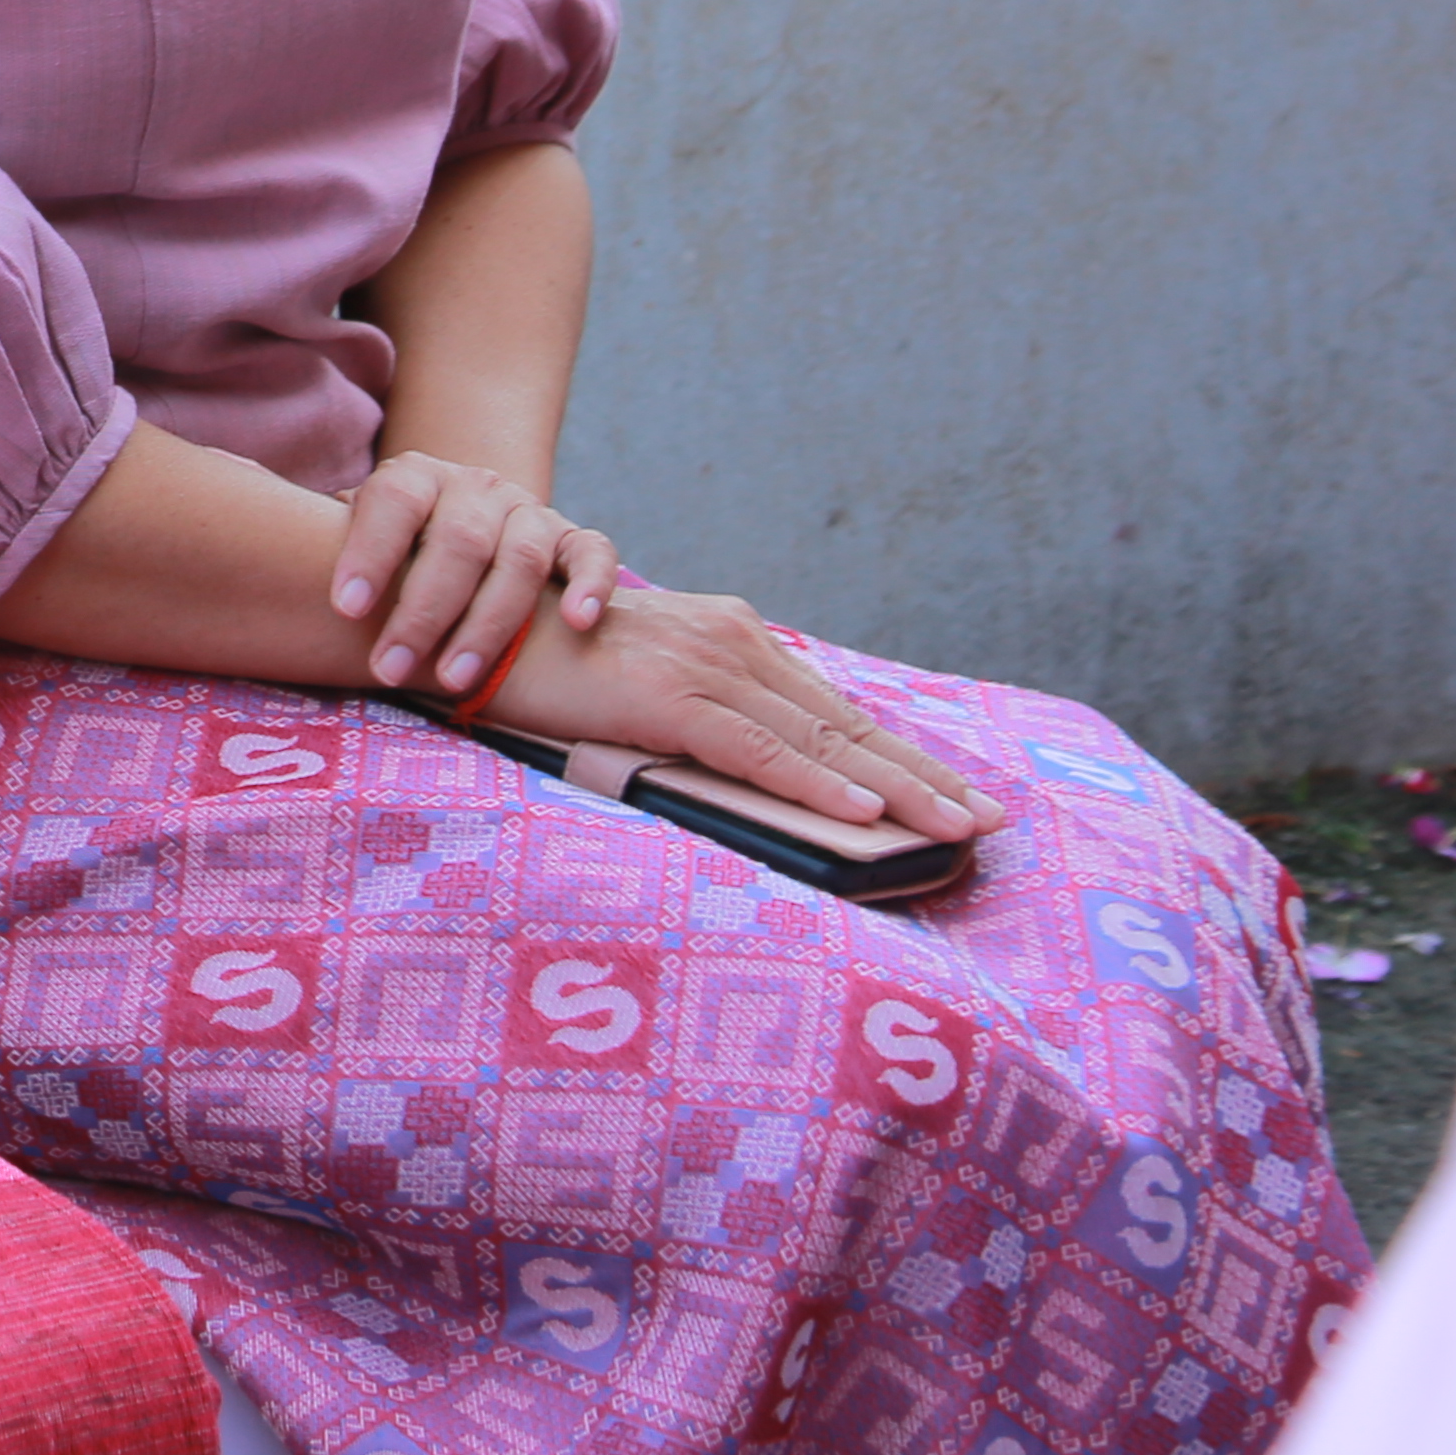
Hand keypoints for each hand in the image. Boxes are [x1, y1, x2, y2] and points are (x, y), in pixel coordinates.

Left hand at [328, 452, 614, 701]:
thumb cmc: (397, 543)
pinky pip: (592, 552)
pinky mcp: (571, 536)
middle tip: (388, 668)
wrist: (467, 510)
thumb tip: (268, 564)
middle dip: (422, 611)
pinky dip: (591, 583)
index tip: (346, 609)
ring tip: (453, 679)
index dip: (369, 552)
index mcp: (414, 475)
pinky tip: (574, 621)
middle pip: (457, 540)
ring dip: (487, 623)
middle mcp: (474, 485)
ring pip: (519, 558)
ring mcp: (526, 510)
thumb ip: (328, 541)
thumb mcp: (361, 530)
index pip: (392, 501)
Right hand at [495, 588, 1007, 840]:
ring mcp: (703, 666)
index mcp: (730, 636)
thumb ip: (698, 710)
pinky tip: (863, 815)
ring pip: (819, 742)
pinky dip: (816, 787)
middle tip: (990, 816)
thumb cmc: (544, 665)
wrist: (465, 628)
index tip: (957, 791)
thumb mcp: (638, 686)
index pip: (831, 710)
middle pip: (844, 725)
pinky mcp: (669, 697)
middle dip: (924, 775)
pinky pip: (758, 752)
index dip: (900, 754)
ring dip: (896, 789)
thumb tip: (750, 764)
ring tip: (953, 827)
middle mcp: (731, 641)